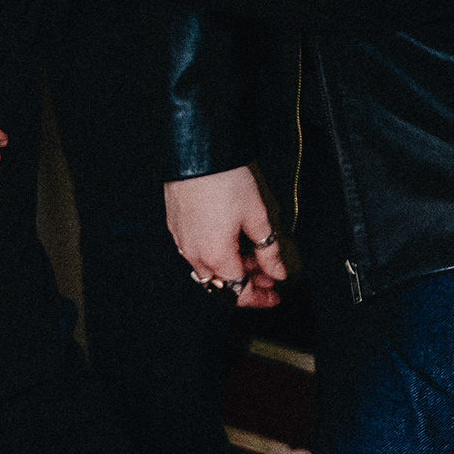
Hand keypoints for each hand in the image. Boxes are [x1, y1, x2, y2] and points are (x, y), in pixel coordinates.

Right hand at [166, 165, 286, 310]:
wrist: (197, 154)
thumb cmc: (224, 180)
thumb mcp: (257, 215)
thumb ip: (269, 249)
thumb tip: (277, 271)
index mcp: (216, 256)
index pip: (239, 292)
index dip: (260, 298)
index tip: (275, 296)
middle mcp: (194, 255)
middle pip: (223, 285)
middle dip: (249, 283)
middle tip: (269, 274)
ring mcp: (183, 241)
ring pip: (209, 269)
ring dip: (233, 267)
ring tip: (254, 253)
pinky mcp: (176, 227)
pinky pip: (197, 252)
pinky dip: (217, 254)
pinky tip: (232, 239)